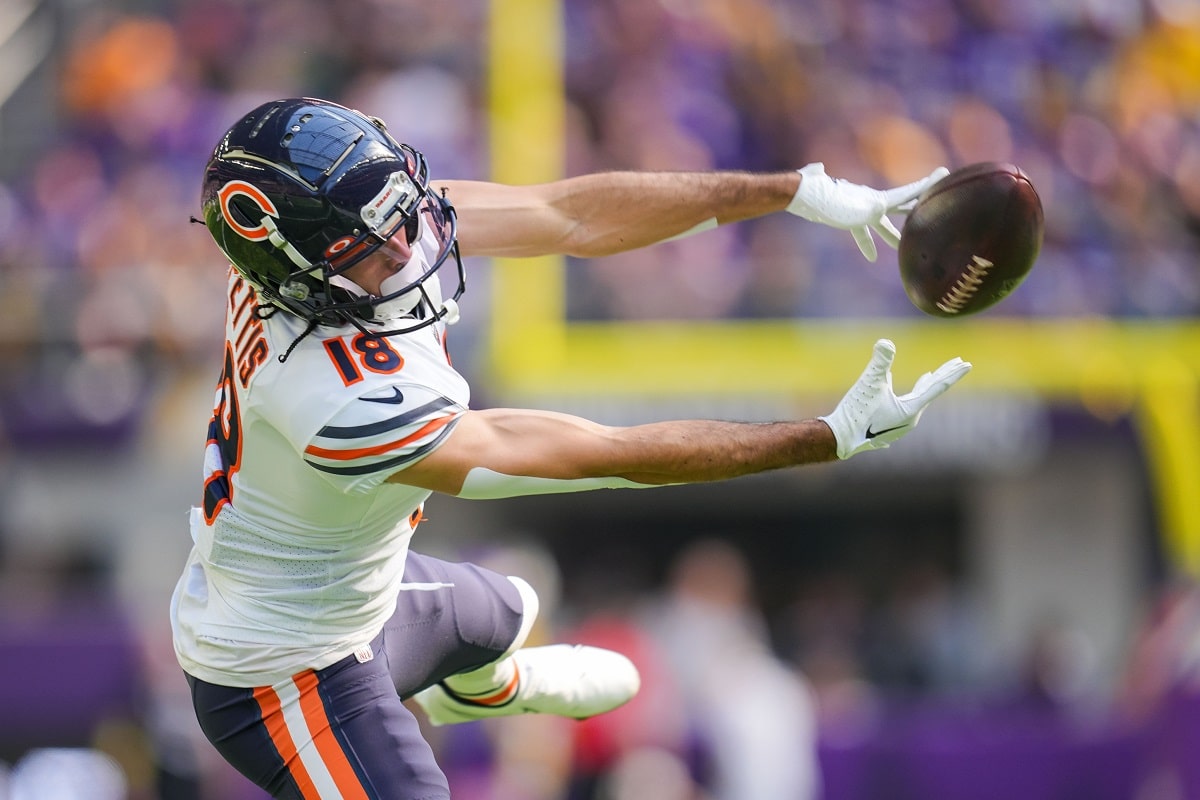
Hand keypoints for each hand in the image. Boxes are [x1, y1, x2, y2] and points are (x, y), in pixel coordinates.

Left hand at [786, 163, 949, 260]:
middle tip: (936, 207)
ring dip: (892, 234)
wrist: (805, 195)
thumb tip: (854, 191)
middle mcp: (872, 202)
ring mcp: (861, 209)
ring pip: (882, 223)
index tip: (943, 172)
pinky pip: (862, 233)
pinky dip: (867, 243)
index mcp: (877, 198)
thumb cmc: (823, 196)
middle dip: (917, 208)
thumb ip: (858, 200)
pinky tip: (871, 258)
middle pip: (900, 206)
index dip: (926, 184)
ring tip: (901, 245)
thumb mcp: (845, 199)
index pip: (907, 193)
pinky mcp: (850, 217)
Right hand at [819, 339, 970, 459]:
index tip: (967, 363)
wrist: (839, 438)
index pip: (936, 387)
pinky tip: (897, 389)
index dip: (951, 373)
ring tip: (929, 374)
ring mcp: (900, 425)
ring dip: (924, 385)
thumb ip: (880, 362)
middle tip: (959, 363)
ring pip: (917, 400)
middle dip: (943, 376)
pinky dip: (907, 395)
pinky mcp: (888, 427)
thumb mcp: (868, 383)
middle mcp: (910, 420)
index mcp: (911, 410)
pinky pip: (903, 407)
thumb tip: (886, 342)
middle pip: (930, 393)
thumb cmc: (856, 412)